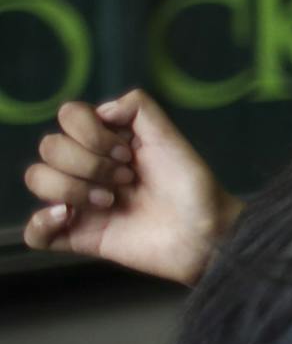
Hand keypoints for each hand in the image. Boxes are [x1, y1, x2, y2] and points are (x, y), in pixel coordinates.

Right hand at [21, 90, 237, 286]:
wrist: (205, 233)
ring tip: (111, 201)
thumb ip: (139, 108)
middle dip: (90, 162)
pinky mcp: (78, 236)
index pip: (69, 117)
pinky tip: (70, 217)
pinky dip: (43, 222)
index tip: (126, 152)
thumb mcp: (170, 137)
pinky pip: (35, 232)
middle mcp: (88, 167)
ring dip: (72, 187)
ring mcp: (80, 201)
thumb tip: (102, 109)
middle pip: (50, 147)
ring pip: (38, 179)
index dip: (92, 132)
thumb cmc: (192, 186)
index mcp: (107, 141)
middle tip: (127, 179)